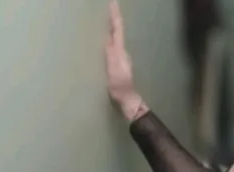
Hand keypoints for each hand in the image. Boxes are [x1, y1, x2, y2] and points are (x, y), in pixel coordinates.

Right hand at [105, 1, 141, 119]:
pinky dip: (110, 38)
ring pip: (116, 38)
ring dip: (112, 27)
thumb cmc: (120, 87)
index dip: (115, 16)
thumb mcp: (114, 71)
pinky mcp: (118, 64)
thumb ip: (111, 56)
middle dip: (113, 18)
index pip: (118, 29)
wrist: (127, 100)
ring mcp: (121, 58)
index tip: (113, 3)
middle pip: (118, 31)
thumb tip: (108, 40)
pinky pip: (113, 46)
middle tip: (109, 7)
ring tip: (106, 18)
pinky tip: (106, 39)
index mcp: (120, 51)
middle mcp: (122, 52)